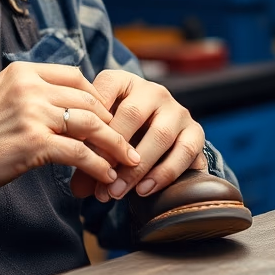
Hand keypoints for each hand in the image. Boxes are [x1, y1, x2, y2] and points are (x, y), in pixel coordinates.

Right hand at [0, 61, 140, 200]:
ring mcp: (32, 113)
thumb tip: (62, 108)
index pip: (75, 75)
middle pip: (88, 99)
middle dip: (111, 122)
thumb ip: (29, 97)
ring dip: (114, 144)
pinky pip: (80, 153)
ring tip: (128, 160)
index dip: (95, 96)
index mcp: (21, 71)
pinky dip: (98, 165)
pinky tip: (107, 175)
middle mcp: (29, 86)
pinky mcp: (33, 143)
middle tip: (126, 141)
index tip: (106, 116)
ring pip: (90, 123)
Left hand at [67, 70, 206, 201]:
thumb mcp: (104, 138)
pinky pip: (183, 152)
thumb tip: (78, 189)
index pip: (106, 88)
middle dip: (112, 150)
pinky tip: (143, 190)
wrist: (162, 143)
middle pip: (132, 115)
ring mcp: (177, 110)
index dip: (92, 115)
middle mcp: (153, 91)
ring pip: (159, 135)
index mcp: (125, 82)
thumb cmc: (122, 136)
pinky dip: (162, 174)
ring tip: (116, 192)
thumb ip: (90, 157)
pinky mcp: (195, 132)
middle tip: (98, 179)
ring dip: (136, 168)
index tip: (78, 144)